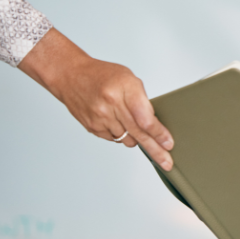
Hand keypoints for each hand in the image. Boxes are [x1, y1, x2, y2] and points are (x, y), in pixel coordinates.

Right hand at [18, 29, 173, 170]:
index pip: (145, 118)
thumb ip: (142, 100)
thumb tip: (153, 123)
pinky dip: (121, 135)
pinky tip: (118, 124)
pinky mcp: (92, 127)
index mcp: (124, 89)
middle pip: (138, 134)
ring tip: (139, 131)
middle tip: (167, 163)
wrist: (70, 76)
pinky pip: (114, 139)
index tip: (168, 144)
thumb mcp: (128, 78)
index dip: (159, 133)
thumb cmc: (102, 75)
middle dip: (155, 150)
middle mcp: (111, 105)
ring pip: (127, 139)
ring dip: (137, 139)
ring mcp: (100, 118)